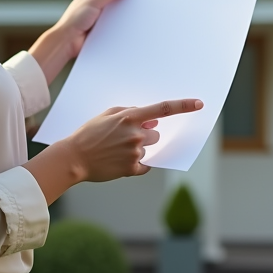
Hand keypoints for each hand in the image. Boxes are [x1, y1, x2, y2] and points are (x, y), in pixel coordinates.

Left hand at [28, 0, 131, 83]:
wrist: (66, 41)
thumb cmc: (75, 19)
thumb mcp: (95, 2)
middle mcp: (93, 6)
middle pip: (113, 1)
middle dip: (123, 2)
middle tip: (138, 1)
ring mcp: (96, 19)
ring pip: (113, 14)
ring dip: (121, 16)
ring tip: (134, 15)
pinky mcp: (99, 30)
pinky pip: (112, 26)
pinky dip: (118, 26)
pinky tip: (126, 27)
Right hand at [65, 99, 203, 181]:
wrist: (74, 157)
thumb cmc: (89, 134)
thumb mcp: (107, 115)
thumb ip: (131, 112)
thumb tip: (152, 120)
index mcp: (130, 117)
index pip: (163, 109)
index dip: (183, 106)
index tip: (199, 104)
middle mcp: (136, 134)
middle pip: (156, 134)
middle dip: (146, 135)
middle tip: (125, 138)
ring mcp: (135, 152)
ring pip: (149, 149)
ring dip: (138, 149)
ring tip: (116, 150)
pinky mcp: (132, 168)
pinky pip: (145, 164)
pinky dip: (136, 163)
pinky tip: (118, 160)